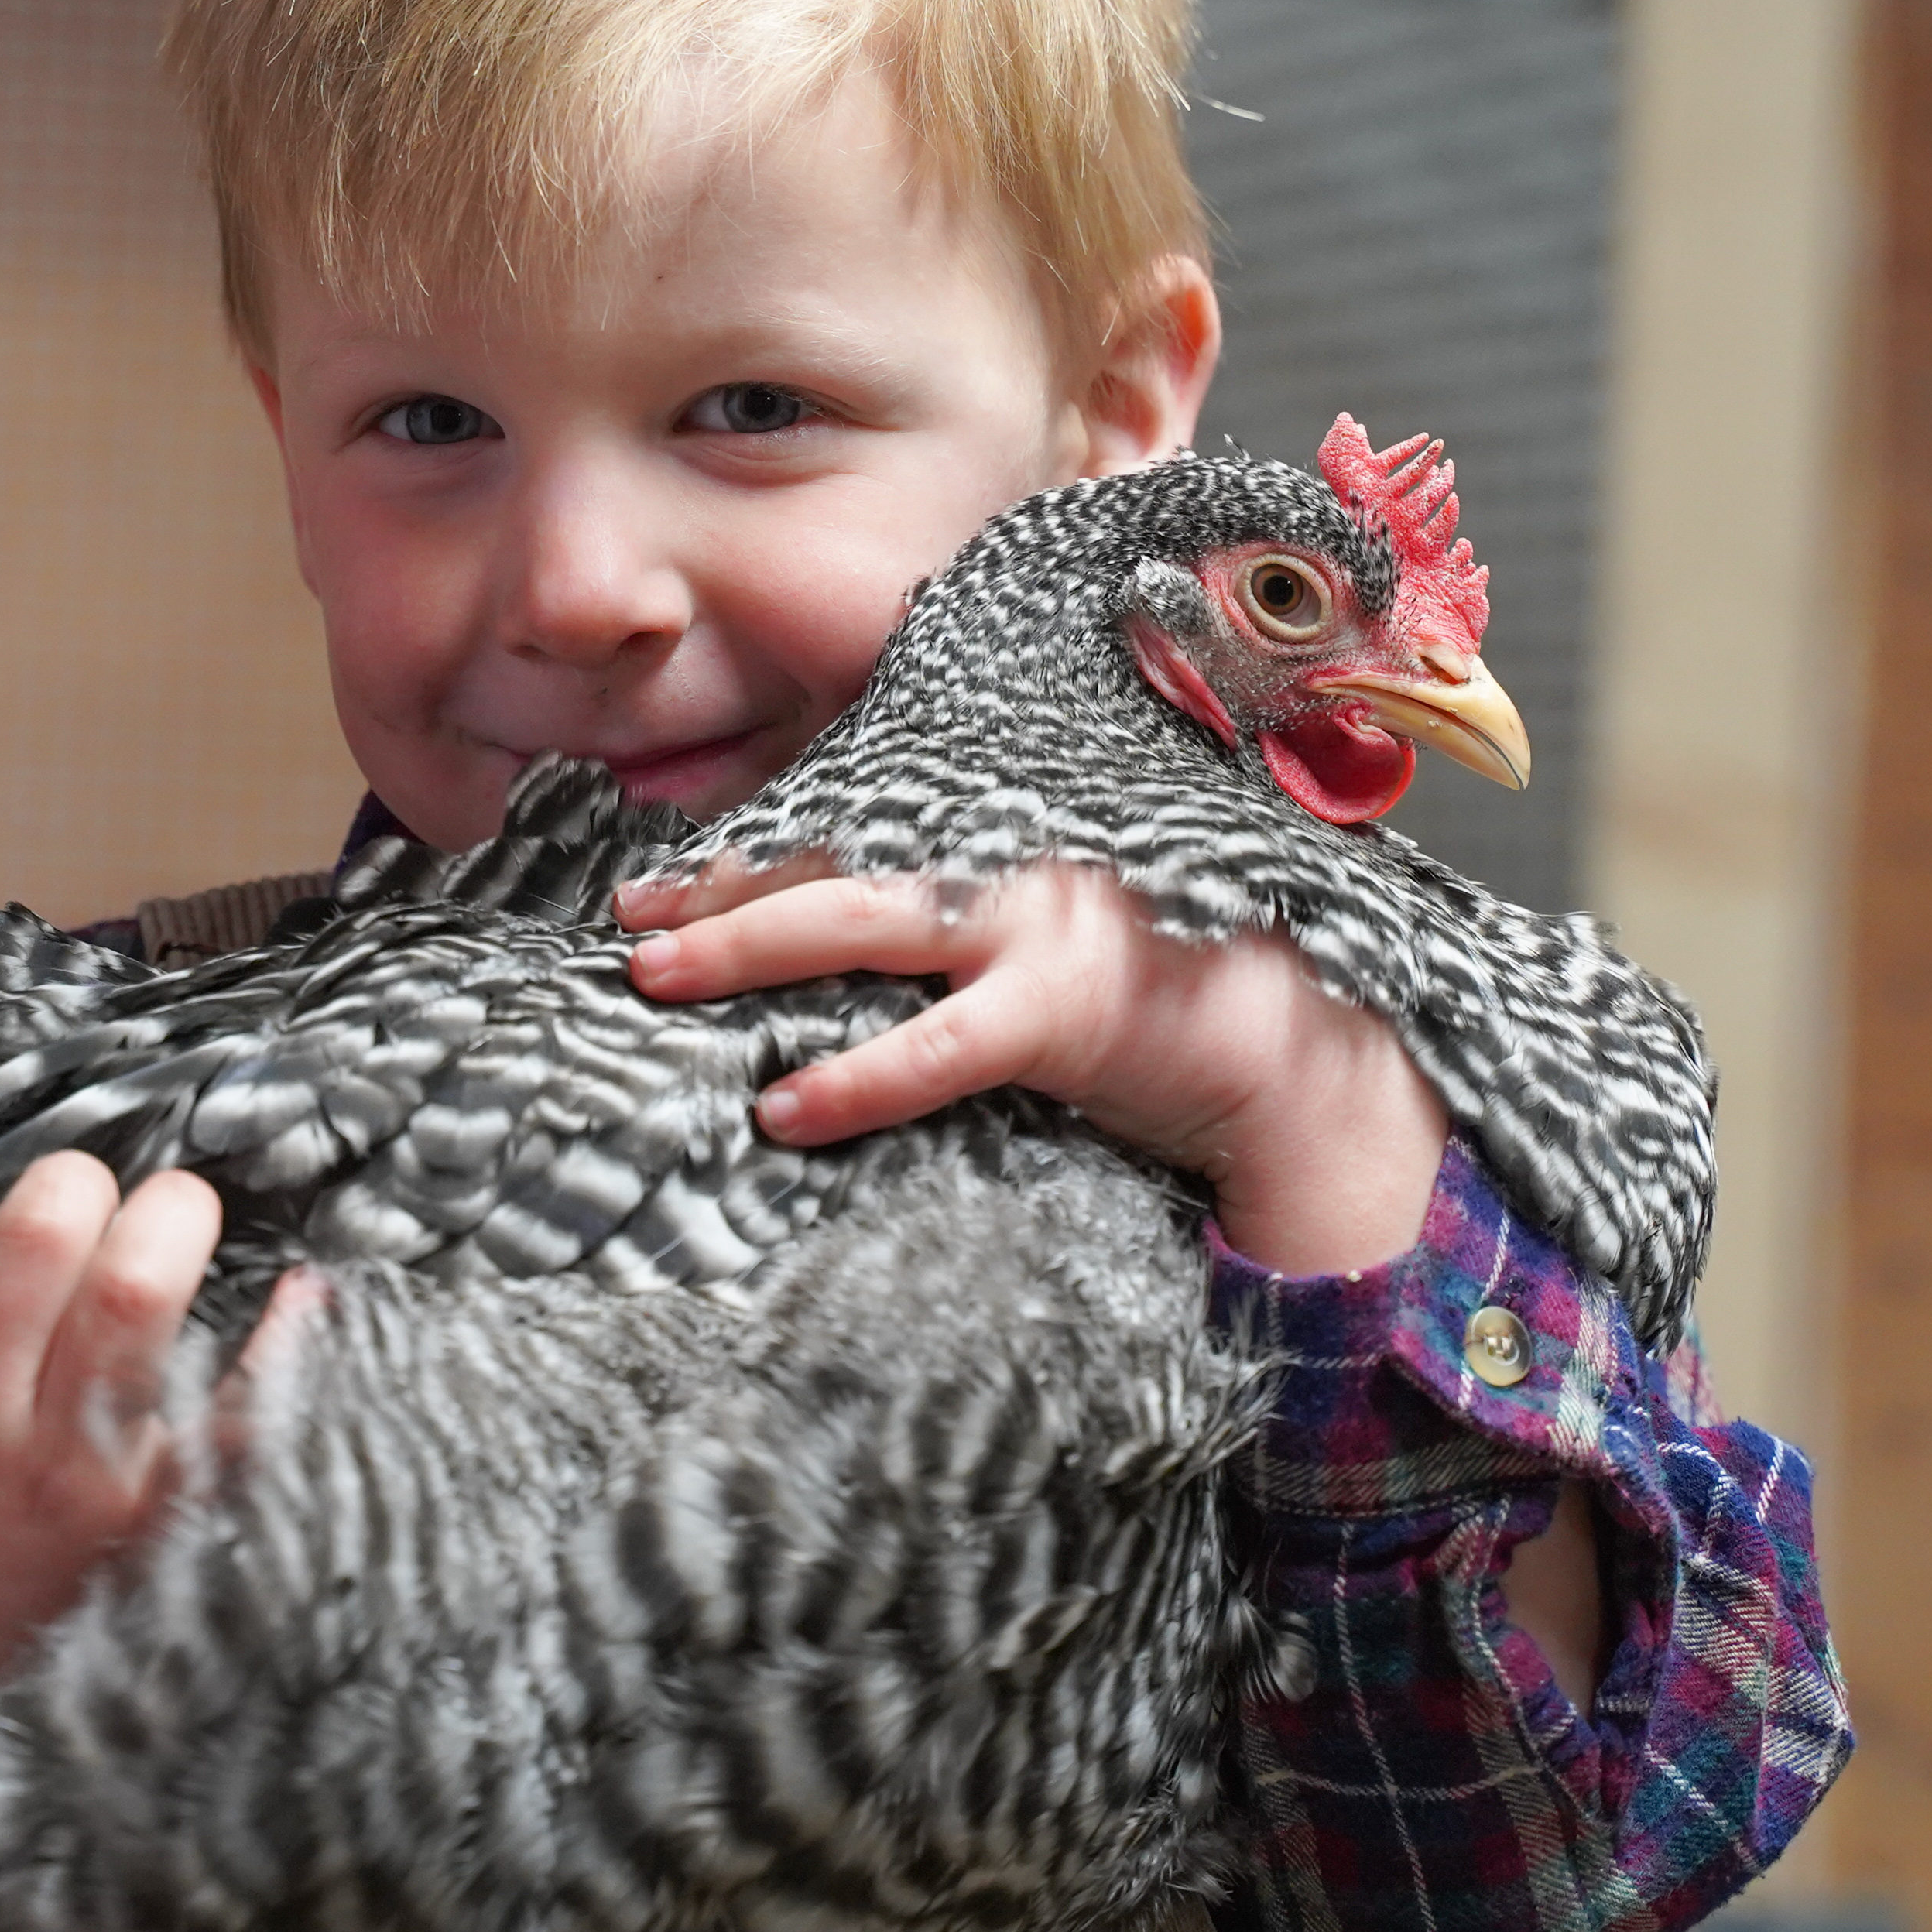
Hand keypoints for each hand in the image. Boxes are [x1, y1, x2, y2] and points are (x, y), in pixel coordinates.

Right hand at [0, 1154, 313, 1907]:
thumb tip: (57, 1247)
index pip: (37, 1242)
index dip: (70, 1181)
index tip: (80, 1184)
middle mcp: (61, 1452)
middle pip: (141, 1285)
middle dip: (167, 1209)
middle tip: (168, 1205)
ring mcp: (133, 1508)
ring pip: (222, 1369)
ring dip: (243, 1285)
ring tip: (240, 1249)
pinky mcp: (181, 1551)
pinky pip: (262, 1451)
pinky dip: (293, 1367)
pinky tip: (311, 1308)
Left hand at [617, 858, 1448, 1273]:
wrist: (1302, 1039)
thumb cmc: (1178, 975)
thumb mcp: (1066, 916)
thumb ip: (973, 910)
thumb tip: (863, 937)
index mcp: (1002, 829)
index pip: (853, 824)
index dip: (756, 848)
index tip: (665, 873)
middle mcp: (1005, 856)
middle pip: (833, 857)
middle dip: (722, 885)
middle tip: (629, 916)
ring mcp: (1032, 925)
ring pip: (858, 922)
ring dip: (746, 945)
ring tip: (654, 976)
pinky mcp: (1062, 1009)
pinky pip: (933, 1048)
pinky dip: (852, 1078)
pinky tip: (780, 1108)